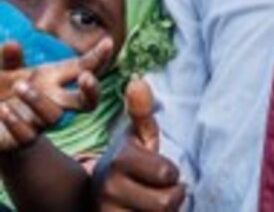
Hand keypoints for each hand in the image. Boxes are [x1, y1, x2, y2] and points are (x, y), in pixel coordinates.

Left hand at [0, 38, 110, 150]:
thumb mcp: (2, 70)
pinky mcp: (21, 140)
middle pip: (86, 102)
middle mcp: (53, 101)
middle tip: (86, 77)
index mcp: (54, 79)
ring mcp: (40, 122)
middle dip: (91, 91)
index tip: (108, 42)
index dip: (98, 57)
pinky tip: (4, 109)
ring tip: (18, 86)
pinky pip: (27, 135)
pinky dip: (16, 121)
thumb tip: (13, 44)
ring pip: (54, 116)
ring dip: (38, 100)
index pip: (83, 68)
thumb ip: (8, 59)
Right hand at [94, 79, 184, 211]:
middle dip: (172, 197)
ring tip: (151, 204)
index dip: (172, 174)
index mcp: (119, 159)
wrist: (95, 197)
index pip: (167, 173)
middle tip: (160, 190)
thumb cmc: (129, 165)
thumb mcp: (138, 139)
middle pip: (166, 202)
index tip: (160, 172)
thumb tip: (137, 80)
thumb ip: (142, 113)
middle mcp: (107, 188)